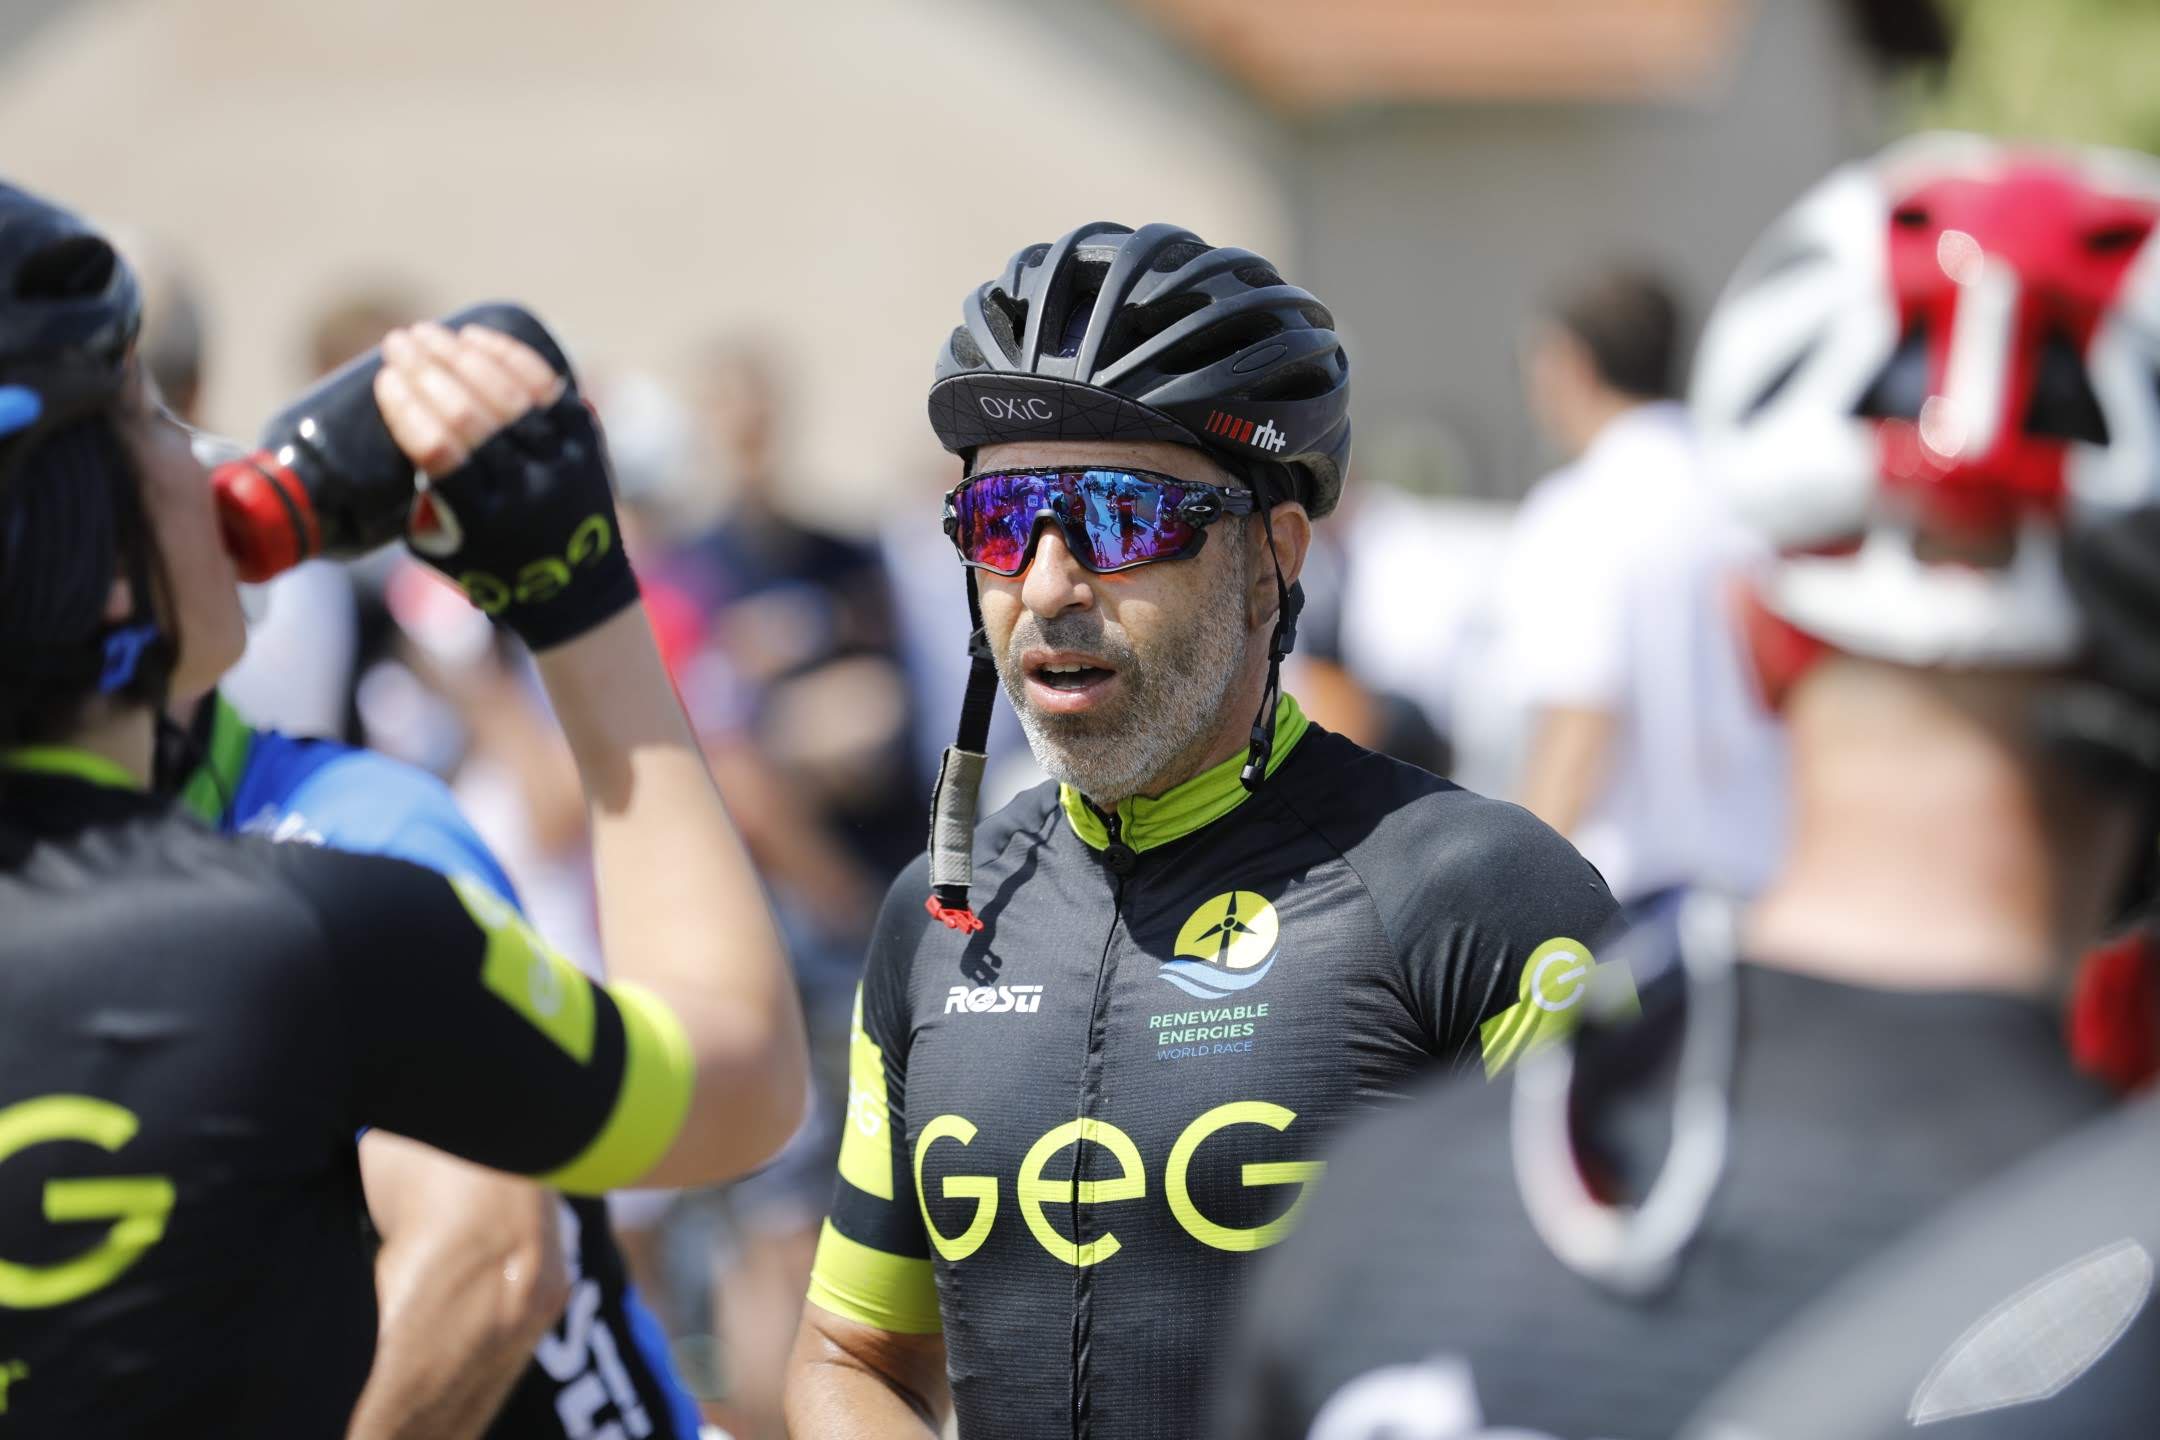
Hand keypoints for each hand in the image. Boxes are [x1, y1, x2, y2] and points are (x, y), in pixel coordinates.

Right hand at [374, 322, 638, 649]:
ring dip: (462, 355)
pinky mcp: (586, 443)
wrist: (574, 588)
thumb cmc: (487, 564)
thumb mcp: (439, 544)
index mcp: (483, 520)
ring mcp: (561, 463)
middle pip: (471, 415)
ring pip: (509, 394)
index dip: (408, 408)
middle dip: (427, 369)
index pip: (439, 451)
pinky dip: (510, 356)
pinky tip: (476, 337)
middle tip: (396, 343)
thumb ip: (413, 493)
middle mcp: (527, 490)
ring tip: (428, 333)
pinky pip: (547, 387)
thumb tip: (383, 421)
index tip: (383, 379)